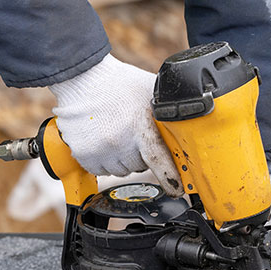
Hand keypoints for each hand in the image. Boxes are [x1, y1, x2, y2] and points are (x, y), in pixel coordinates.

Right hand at [49, 55, 183, 195]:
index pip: (158, 161)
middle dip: (139, 156)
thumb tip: (187, 123)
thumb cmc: (118, 84)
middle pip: (138, 167)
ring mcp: (99, 150)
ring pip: (119, 171)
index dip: (170, 178)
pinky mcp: (83, 154)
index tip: (177, 189)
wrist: (82, 79)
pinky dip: (102, 160)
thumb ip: (167, 110)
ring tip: (115, 135)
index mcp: (139, 126)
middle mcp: (118, 141)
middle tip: (132, 135)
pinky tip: (102, 140)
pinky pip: (99, 170)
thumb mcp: (150, 91)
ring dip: (120, 159)